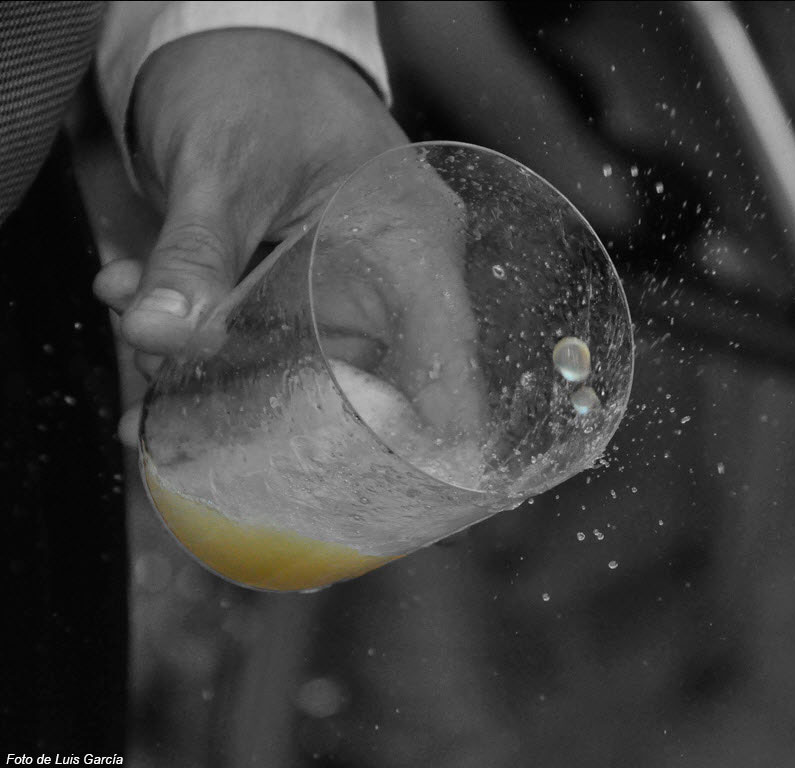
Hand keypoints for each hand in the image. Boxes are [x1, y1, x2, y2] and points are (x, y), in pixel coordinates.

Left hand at [93, 30, 480, 443]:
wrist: (241, 46)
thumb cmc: (260, 82)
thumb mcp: (223, 166)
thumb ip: (194, 251)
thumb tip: (154, 333)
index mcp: (409, 236)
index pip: (446, 346)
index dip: (445, 423)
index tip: (424, 486)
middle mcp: (391, 274)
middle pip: (360, 380)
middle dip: (267, 413)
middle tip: (173, 425)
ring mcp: (347, 287)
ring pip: (299, 370)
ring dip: (214, 375)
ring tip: (138, 358)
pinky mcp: (303, 290)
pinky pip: (262, 342)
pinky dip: (200, 342)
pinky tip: (140, 312)